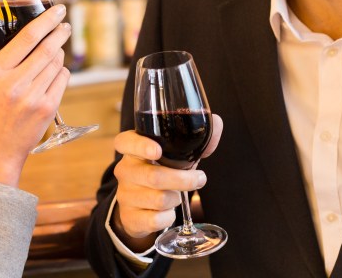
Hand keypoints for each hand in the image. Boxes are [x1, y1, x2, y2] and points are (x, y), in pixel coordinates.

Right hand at [0, 4, 71, 186]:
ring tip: (55, 52)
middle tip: (65, 25)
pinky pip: (62, 79)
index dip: (46, 20)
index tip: (58, 10)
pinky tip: (54, 73)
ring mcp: (34, 97)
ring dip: (59, 53)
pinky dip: (61, 72)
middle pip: (48, 48)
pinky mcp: (48, 108)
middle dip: (60, 33)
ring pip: (57, 63)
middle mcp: (15, 83)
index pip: (27, 37)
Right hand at [111, 114, 223, 246]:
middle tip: (200, 179)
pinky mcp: (129, 217)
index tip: (157, 150)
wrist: (140, 207)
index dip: (139, 146)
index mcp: (132, 149)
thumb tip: (216, 122)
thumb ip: (196, 139)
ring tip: (178, 194)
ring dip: (177, 198)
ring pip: (158, 199)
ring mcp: (125, 194)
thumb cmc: (162, 171)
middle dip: (183, 180)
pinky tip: (169, 211)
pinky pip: (155, 220)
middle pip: (153, 176)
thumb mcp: (175, 155)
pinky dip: (169, 217)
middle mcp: (125, 170)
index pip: (125, 142)